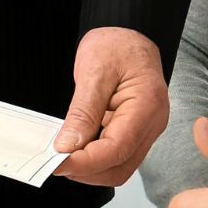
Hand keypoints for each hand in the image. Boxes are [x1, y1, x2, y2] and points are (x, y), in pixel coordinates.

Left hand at [52, 27, 168, 185]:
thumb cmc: (117, 46)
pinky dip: (94, 160)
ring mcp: (146, 131)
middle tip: (55, 162)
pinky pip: (116, 157)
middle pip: (120, 167)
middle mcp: (152, 124)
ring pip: (118, 168)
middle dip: (86, 171)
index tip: (57, 162)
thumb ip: (83, 111)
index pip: (116, 149)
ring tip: (63, 156)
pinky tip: (76, 149)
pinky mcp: (135, 133)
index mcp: (147, 106)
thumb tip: (68, 146)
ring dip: (89, 169)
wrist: (129, 36)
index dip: (85, 162)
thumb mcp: (94, 71)